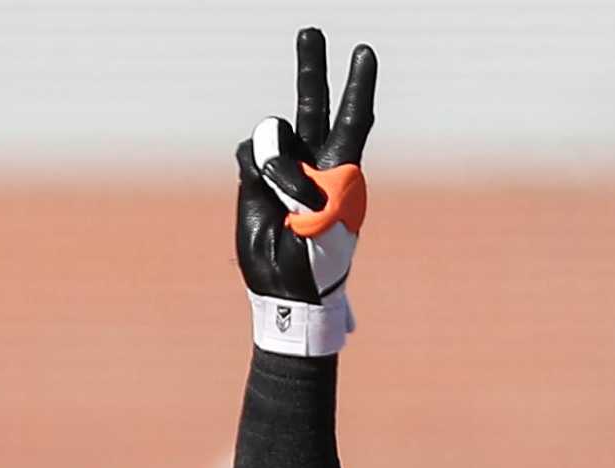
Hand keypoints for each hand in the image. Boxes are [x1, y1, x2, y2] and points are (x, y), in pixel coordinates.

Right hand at [235, 27, 377, 356]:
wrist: (285, 289)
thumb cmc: (316, 265)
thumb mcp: (326, 229)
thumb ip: (310, 189)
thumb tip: (284, 164)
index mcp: (343, 173)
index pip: (353, 120)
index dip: (358, 86)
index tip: (364, 53)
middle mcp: (313, 161)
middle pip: (312, 103)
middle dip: (311, 67)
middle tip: (311, 30)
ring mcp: (282, 167)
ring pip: (274, 134)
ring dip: (279, 168)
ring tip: (288, 206)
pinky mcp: (254, 176)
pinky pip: (250, 152)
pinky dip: (257, 172)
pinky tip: (264, 197)